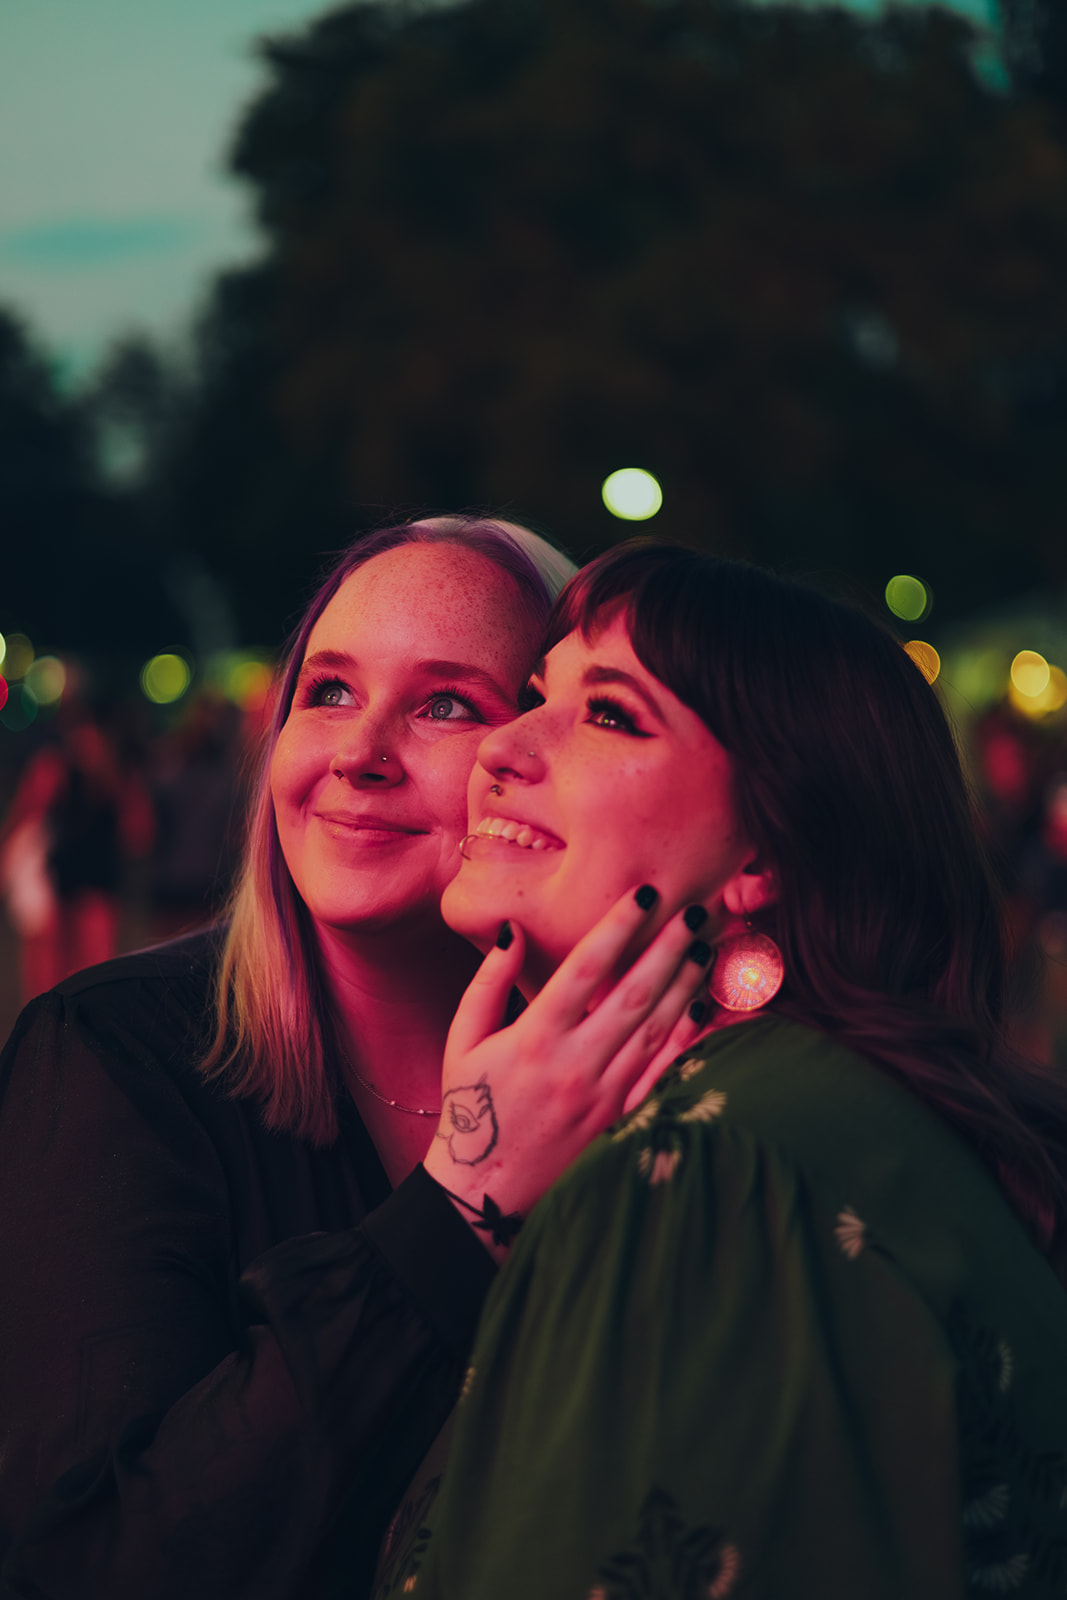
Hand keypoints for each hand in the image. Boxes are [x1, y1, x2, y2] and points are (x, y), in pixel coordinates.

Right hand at [422, 886, 710, 1254]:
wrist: (485, 1194)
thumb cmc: (472, 1109)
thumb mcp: (464, 1041)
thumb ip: (489, 983)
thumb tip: (512, 930)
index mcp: (534, 1039)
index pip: (586, 969)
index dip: (618, 926)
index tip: (646, 894)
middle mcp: (575, 1065)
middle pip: (634, 993)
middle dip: (669, 946)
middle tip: (696, 908)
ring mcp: (604, 1096)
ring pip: (657, 1029)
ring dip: (685, 982)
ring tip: (706, 943)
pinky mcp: (622, 1120)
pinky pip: (664, 1071)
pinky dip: (688, 1037)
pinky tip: (703, 1005)